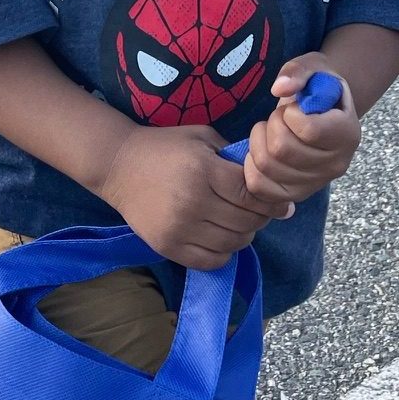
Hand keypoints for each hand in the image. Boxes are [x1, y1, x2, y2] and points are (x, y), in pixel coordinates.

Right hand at [98, 123, 292, 269]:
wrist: (118, 165)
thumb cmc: (166, 147)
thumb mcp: (203, 138)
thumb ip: (235, 156)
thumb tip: (268, 179)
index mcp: (203, 170)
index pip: (250, 194)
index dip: (271, 201)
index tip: (281, 202)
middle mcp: (193, 202)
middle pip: (245, 221)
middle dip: (261, 218)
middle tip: (261, 212)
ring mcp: (179, 228)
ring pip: (232, 243)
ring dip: (245, 236)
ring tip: (241, 224)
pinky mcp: (168, 246)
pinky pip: (210, 261)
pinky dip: (224, 254)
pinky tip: (222, 239)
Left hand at [242, 53, 361, 207]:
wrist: (323, 112)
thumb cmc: (317, 88)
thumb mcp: (314, 67)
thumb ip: (298, 71)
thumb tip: (280, 88)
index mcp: (348, 133)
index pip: (309, 130)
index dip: (290, 114)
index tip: (293, 107)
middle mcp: (337, 164)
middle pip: (283, 149)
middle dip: (271, 125)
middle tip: (279, 117)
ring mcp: (316, 183)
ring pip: (268, 166)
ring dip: (258, 141)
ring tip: (271, 131)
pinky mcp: (295, 195)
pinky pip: (260, 188)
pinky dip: (251, 167)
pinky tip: (261, 151)